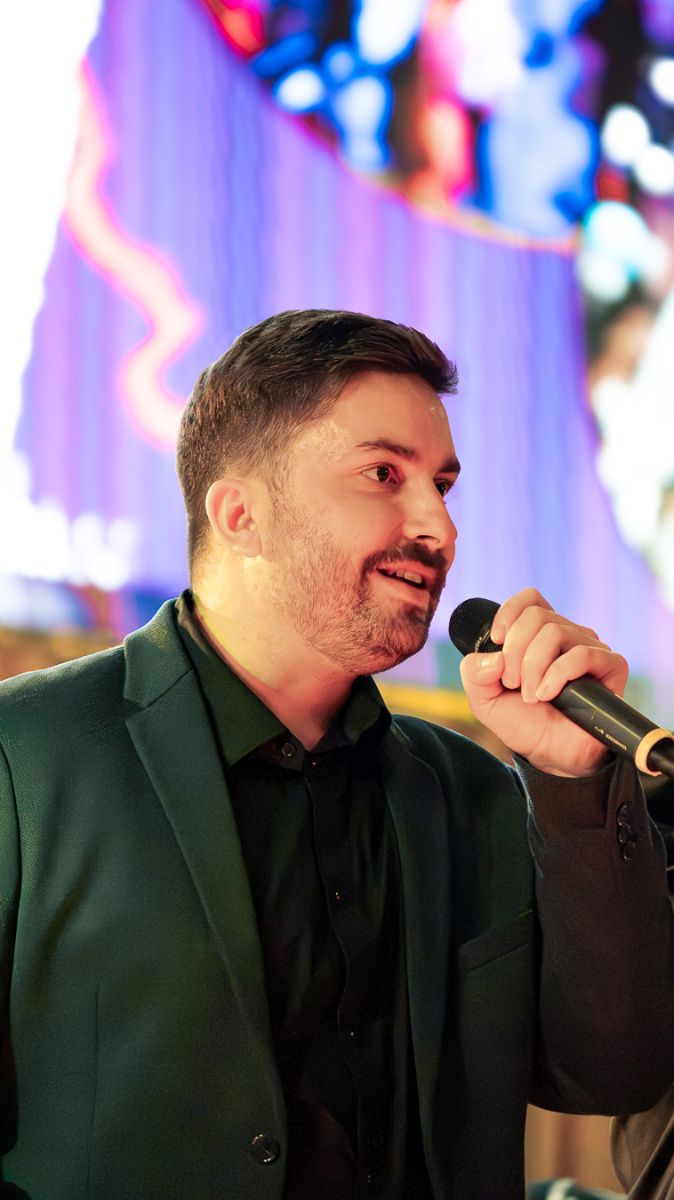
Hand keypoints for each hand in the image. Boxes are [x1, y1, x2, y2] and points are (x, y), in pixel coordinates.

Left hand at [459, 587, 628, 775]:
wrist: (549, 755)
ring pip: (556, 632)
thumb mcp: (483, 698)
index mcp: (539, 635)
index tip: (498, 642)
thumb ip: (474, 672)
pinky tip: (547, 695)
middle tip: (512, 683)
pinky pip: (582, 653)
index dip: (510, 613)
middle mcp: (568, 635)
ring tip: (530, 696)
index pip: (531, 599)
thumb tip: (495, 656)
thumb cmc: (522, 723)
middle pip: (537, 616)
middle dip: (515, 652)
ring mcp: (590, 649)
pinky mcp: (611, 666)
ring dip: (533, 667)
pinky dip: (557, 674)